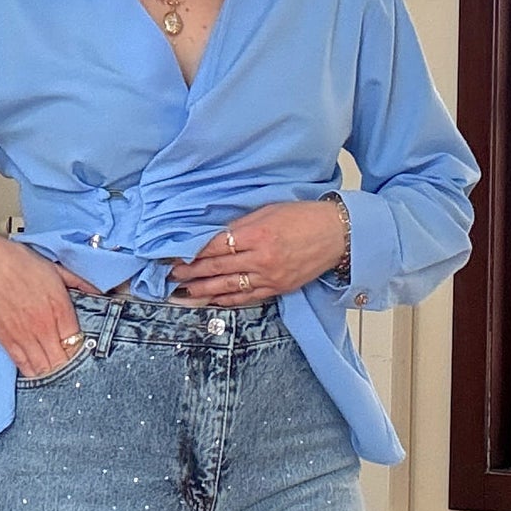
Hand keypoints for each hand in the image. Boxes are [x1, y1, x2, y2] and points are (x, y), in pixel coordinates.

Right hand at [0, 224, 102, 377]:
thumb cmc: (16, 262)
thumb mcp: (55, 268)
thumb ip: (79, 282)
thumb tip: (99, 292)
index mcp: (60, 308)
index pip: (78, 342)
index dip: (83, 352)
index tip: (85, 353)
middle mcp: (44, 326)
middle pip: (63, 361)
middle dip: (70, 367)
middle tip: (74, 369)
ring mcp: (25, 336)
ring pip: (45, 368)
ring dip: (53, 373)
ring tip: (58, 374)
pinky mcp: (7, 341)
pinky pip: (24, 366)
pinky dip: (33, 372)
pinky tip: (40, 373)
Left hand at [167, 200, 346, 304]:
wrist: (338, 234)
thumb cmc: (305, 217)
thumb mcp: (269, 210)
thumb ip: (241, 225)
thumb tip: (216, 237)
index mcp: (257, 234)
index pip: (215, 247)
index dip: (193, 253)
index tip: (176, 256)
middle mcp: (261, 258)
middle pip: (217, 268)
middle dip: (192, 272)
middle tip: (173, 276)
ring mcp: (270, 276)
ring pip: (229, 286)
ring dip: (203, 290)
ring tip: (185, 291)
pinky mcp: (279, 288)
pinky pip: (248, 296)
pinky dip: (228, 299)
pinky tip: (213, 299)